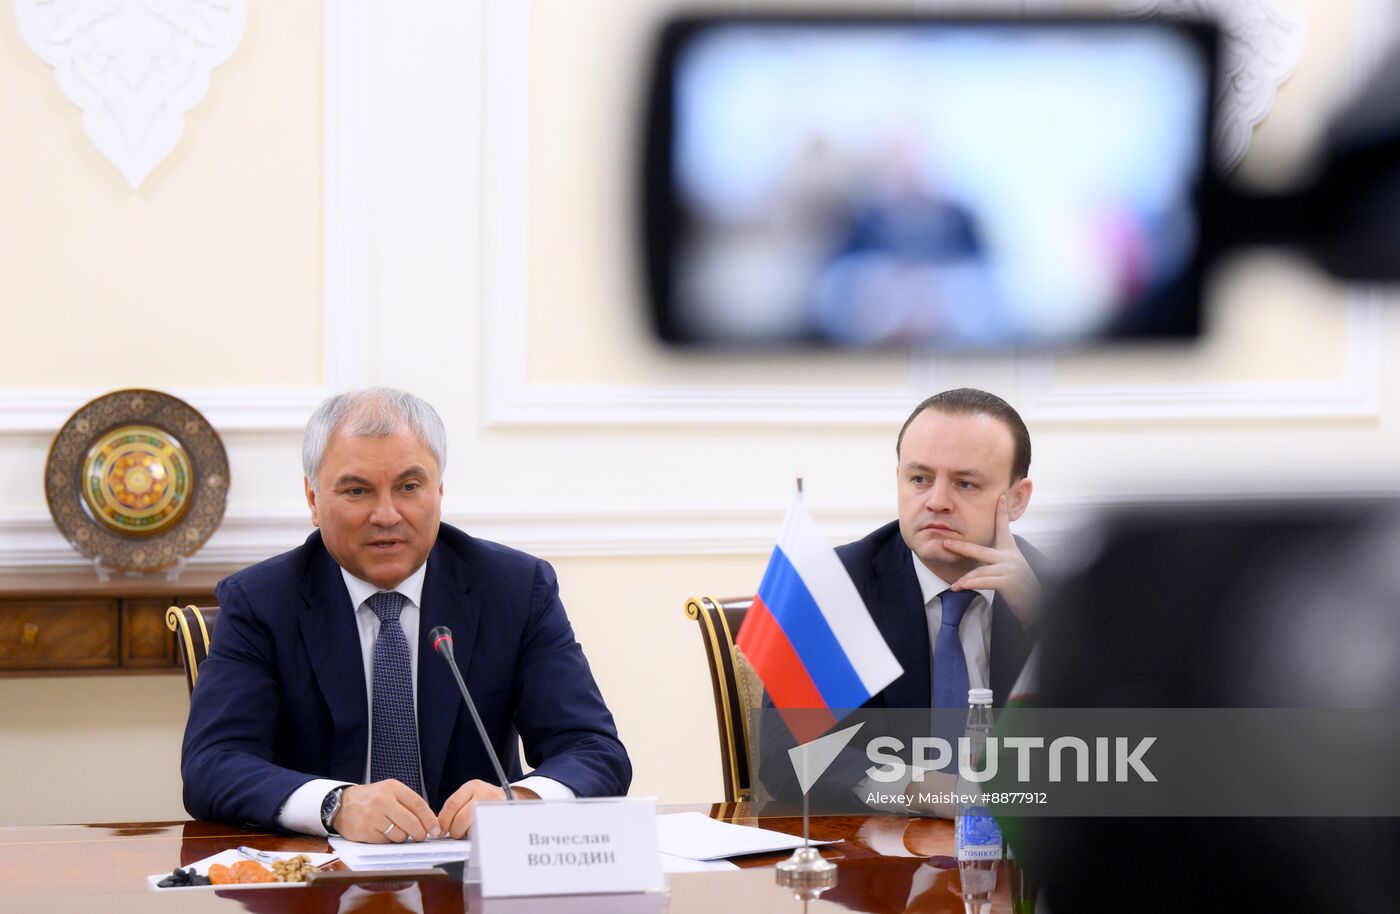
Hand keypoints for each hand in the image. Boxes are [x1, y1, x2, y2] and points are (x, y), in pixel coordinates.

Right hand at [332, 780, 439, 842]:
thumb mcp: (390, 792)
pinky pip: (385, 842)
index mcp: (393, 788)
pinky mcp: (363, 830)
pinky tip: (379, 832)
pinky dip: (386, 840)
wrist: (341, 804)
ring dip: (400, 837)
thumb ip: (408, 804)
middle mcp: (382, 800)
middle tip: (421, 837)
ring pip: (399, 835)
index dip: (430, 820)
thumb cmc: (371, 799)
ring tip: (392, 829)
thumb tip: (430, 823)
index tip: (437, 830)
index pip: (418, 805)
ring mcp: (372, 816)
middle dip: (420, 833)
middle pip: (412, 823)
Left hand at [437, 781, 539, 838]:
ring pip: (471, 828)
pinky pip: (483, 832)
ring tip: (471, 831)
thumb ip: (456, 808)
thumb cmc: (486, 802)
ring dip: (467, 834)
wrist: (511, 801)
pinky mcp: (501, 818)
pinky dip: (477, 837)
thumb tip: (439, 827)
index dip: (443, 820)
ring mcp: (495, 806)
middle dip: (455, 830)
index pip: (452, 804)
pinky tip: (480, 832)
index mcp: (473, 786)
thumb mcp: (471, 797)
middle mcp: (485, 793)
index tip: (440, 831)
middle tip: (457, 833)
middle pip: (460, 818)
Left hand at [941, 494, 1040, 627]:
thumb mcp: (1012, 571)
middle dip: (962, 547)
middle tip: (946, 543)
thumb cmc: (1022, 588)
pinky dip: (972, 585)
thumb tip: (978, 562)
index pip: (1004, 528)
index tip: (1000, 497)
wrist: (1039, 605)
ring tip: (955, 585)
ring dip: (966, 579)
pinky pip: (985, 582)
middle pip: (981, 551)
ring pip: (980, 571)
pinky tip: (960, 587)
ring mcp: (1010, 569)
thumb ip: (996, 564)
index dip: (1002, 512)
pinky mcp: (1008, 582)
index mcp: (1011, 552)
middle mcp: (1010, 558)